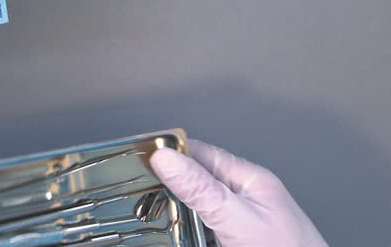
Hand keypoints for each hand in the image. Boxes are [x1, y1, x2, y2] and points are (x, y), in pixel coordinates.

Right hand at [150, 139, 326, 246]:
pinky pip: (202, 232)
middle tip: (140, 197)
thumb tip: (167, 157)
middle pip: (195, 183)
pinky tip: (175, 236)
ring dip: (175, 216)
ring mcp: (240, 224)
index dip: (170, 155)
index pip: (201, 153)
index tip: (141, 161)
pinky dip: (186, 234)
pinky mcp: (234, 243)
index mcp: (250, 180)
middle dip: (168, 190)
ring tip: (152, 219)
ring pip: (196, 211)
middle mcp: (246, 199)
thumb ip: (202, 189)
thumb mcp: (237, 218)